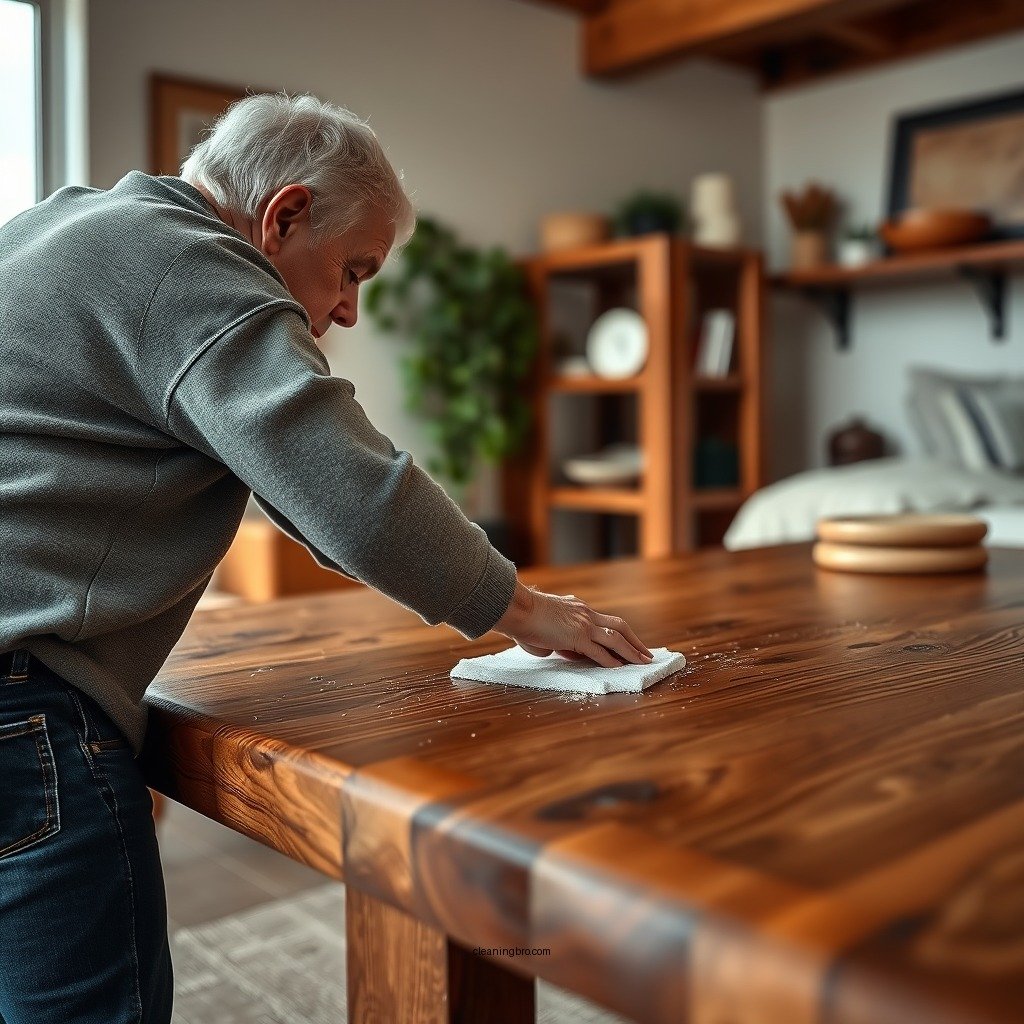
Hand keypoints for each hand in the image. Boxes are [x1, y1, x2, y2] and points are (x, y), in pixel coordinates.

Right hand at [492, 581, 653, 667]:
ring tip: (643, 661)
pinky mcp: (578, 637)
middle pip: (619, 625)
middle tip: (646, 652)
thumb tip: (549, 649)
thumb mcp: (543, 628)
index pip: (603, 621)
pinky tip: (621, 668)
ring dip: (632, 651)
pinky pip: (601, 652)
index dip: (617, 633)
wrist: (517, 609)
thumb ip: (551, 637)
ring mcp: (584, 624)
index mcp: (577, 608)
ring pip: (616, 638)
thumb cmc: (522, 619)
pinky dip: (613, 661)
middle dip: (635, 640)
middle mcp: (585, 613)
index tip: (627, 642)